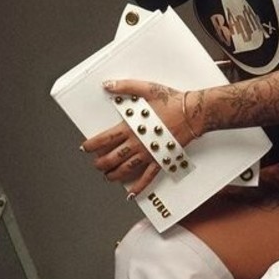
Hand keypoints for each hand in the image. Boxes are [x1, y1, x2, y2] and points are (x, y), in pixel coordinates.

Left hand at [81, 81, 196, 197]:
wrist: (193, 113)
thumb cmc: (172, 101)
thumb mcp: (146, 89)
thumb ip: (125, 87)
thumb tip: (107, 85)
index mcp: (131, 127)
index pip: (105, 139)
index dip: (92, 145)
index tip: (85, 147)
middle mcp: (137, 143)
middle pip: (112, 158)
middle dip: (100, 163)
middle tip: (96, 164)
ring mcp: (148, 154)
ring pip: (125, 169)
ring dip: (113, 175)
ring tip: (107, 177)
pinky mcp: (160, 160)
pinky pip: (147, 178)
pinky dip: (138, 187)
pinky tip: (131, 193)